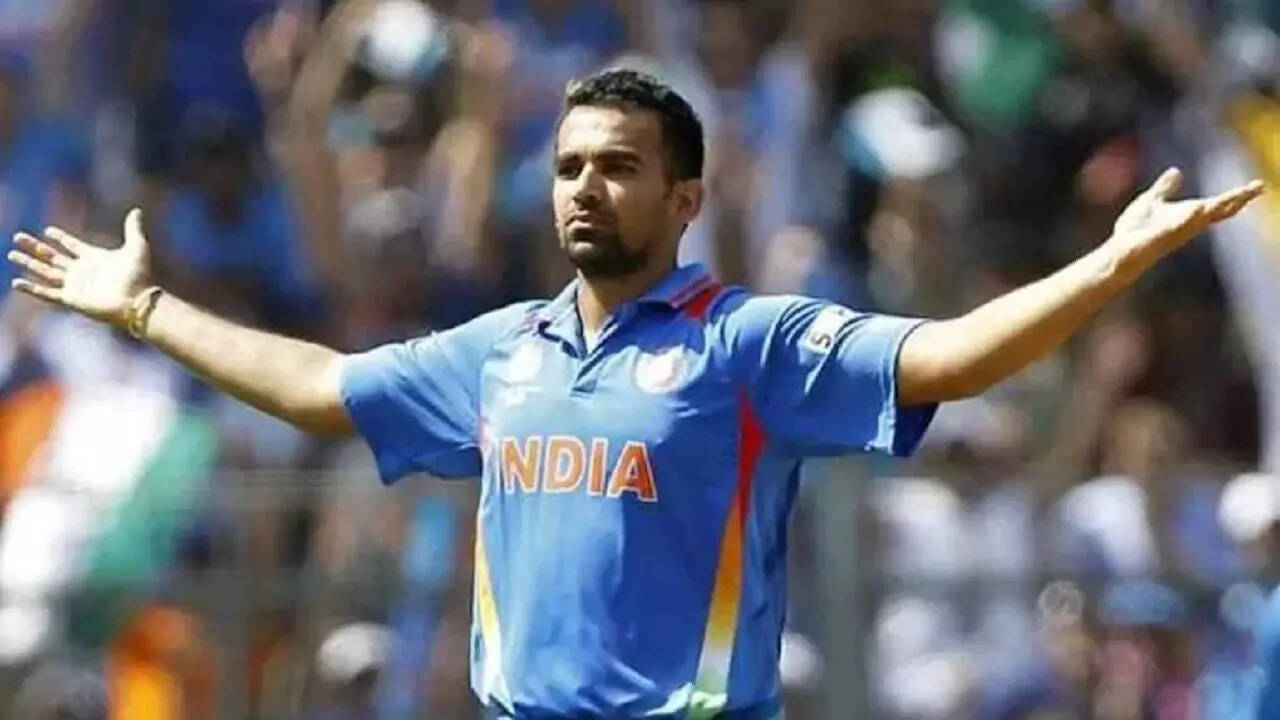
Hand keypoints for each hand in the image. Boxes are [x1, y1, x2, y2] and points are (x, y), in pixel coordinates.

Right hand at [7, 208, 151, 328]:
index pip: (72, 246)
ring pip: (45, 272)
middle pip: (52, 257)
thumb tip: (136, 210)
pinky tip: (16, 282)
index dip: (60, 238)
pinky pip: (47, 293)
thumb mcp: (137, 247)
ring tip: (11, 254)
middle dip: (35, 247)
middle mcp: (82, 271)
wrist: (137, 301)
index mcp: (94, 258)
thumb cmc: (139, 276)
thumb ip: (133, 229)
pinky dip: (31, 288)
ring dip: (28, 263)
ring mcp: (75, 286)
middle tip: (17, 236)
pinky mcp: (71, 299)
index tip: (48, 231)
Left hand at [1107, 167, 1264, 272]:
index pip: (1219, 205)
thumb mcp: (1152, 200)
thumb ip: (1165, 188)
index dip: (1238, 196)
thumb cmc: (1135, 230)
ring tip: (1240, 194)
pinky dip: (1187, 218)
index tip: (1259, 186)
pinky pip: (1177, 227)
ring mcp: (1178, 231)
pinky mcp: (1162, 236)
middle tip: (1259, 187)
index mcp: (1188, 215)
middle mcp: (1189, 224)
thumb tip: (1176, 171)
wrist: (1120, 248)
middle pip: (1220, 211)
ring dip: (1221, 206)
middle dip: (1239, 199)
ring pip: (1204, 218)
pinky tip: (1198, 208)